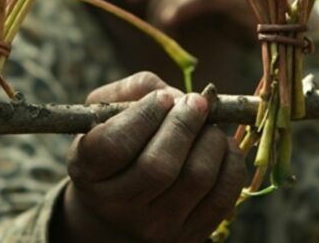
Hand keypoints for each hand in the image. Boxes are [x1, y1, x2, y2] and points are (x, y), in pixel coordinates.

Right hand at [57, 72, 245, 241]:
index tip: (162, 97)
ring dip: (211, 138)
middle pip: (160, 165)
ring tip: (206, 123)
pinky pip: (223, 195)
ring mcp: (155, 227)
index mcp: (88, 172)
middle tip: (194, 101)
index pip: (114, 145)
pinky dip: (230, 161)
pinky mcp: (190, 236)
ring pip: (196, 177)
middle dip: (184, 123)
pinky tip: (219, 146)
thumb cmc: (116, 145)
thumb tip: (175, 95)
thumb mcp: (106, 114)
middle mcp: (117, 207)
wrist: (119, 208)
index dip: (144, 114)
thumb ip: (134, 90)